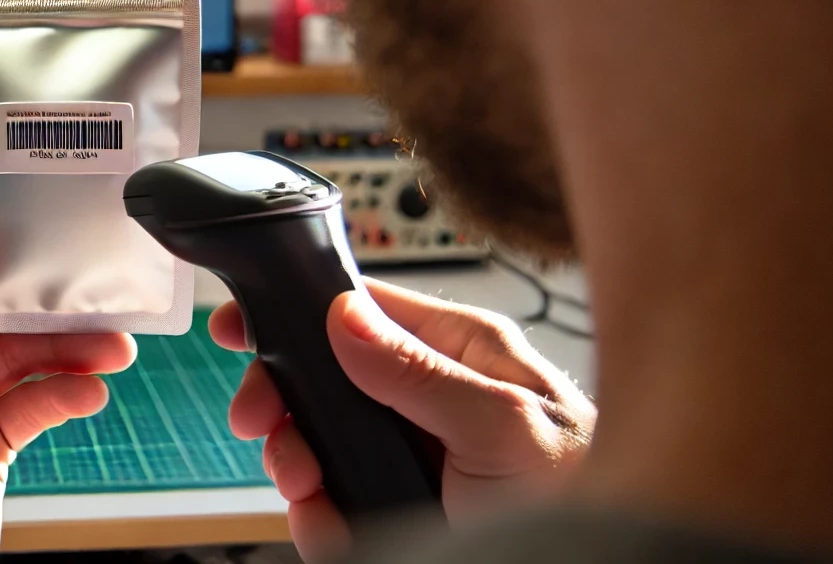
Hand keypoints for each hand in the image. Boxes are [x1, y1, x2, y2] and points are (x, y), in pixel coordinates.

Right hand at [210, 278, 594, 560]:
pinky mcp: (400, 503)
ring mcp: (411, 451)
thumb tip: (344, 317)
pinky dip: (320, 519)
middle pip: (321, 378)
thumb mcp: (504, 427)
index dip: (292, 311)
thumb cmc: (591, 492)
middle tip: (267, 431)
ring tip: (313, 491)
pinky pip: (333, 502)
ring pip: (319, 443)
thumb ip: (421, 373)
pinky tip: (336, 526)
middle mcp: (428, 395)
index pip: (358, 306)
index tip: (241, 325)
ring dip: (298, 468)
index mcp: (459, 351)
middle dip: (286, 407)